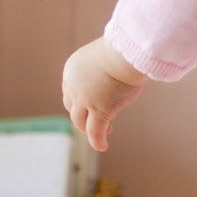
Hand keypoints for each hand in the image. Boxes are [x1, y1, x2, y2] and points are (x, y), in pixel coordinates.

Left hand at [62, 37, 147, 151]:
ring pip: (81, 121)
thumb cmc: (123, 49)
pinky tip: (102, 146)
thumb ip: (103, 67)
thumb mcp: (104, 56)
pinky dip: (97, 140)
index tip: (94, 103)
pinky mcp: (99, 110)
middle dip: (84, 114)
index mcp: (72, 70)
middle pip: (73, 107)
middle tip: (99, 118)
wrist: (126, 52)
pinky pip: (95, 131)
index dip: (81, 100)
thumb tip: (115, 70)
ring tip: (105, 132)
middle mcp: (73, 86)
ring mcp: (85, 100)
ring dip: (90, 128)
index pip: (71, 91)